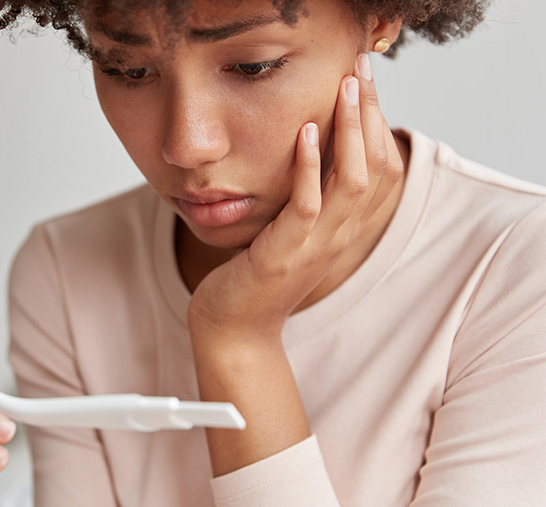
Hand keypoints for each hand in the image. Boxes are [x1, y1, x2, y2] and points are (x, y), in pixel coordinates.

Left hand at [187, 53, 404, 340]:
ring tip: (346, 89)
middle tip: (362, 70)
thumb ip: (308, 198)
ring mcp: (315, 247)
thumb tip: (307, 152)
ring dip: (350, 131)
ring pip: (351, 182)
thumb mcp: (292, 231)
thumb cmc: (258, 275)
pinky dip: (307, 167)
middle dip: (371, 114)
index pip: (381, 169)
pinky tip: (304, 133)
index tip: (367, 83)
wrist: (234, 327)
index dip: (379, 124)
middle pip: (375, 167)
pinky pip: (306, 206)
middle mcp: (340, 236)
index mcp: (345, 229)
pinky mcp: (284, 255)